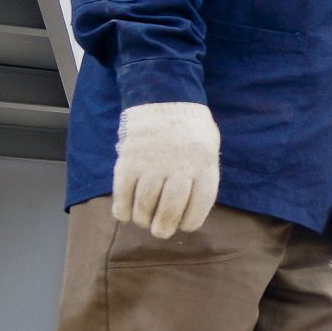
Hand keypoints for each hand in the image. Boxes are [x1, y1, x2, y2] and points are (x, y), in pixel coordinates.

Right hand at [113, 102, 219, 238]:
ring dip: (143, 219)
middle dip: (164, 227)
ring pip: (145, 204)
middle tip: (160, 231)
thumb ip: (201, 177)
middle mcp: (179, 168)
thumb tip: (189, 210)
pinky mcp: (128, 161)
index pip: (199, 206)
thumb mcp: (209, 150)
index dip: (191, 221)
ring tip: (144, 221)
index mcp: (204, 166)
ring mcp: (152, 164)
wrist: (165, 99)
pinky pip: (122, 192)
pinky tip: (125, 214)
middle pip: (170, 209)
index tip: (184, 226)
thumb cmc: (191, 129)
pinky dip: (122, 208)